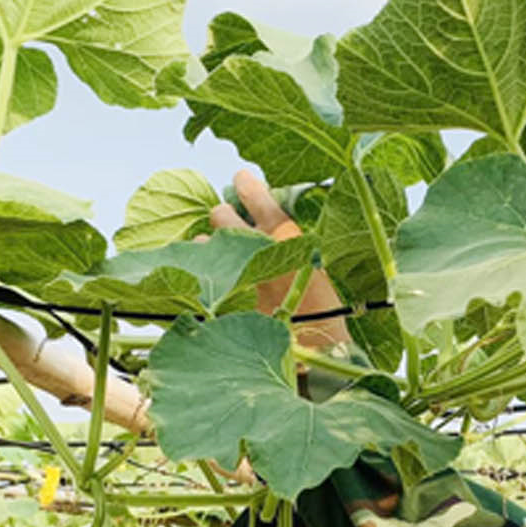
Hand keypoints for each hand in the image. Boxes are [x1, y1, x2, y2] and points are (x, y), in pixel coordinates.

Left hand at [209, 170, 351, 352]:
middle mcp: (254, 248)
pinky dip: (202, 271)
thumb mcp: (314, 263)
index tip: (242, 179)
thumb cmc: (325, 306)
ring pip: (203, 242)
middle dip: (223, 216)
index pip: (255, 195)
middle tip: (229, 222)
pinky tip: (209, 274)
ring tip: (218, 251)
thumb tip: (268, 219)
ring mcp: (235, 273)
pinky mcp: (223, 297)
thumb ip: (289, 240)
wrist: (317, 346)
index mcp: (284, 235)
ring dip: (208, 244)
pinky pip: (200, 275)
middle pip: (220, 215)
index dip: (246, 183)